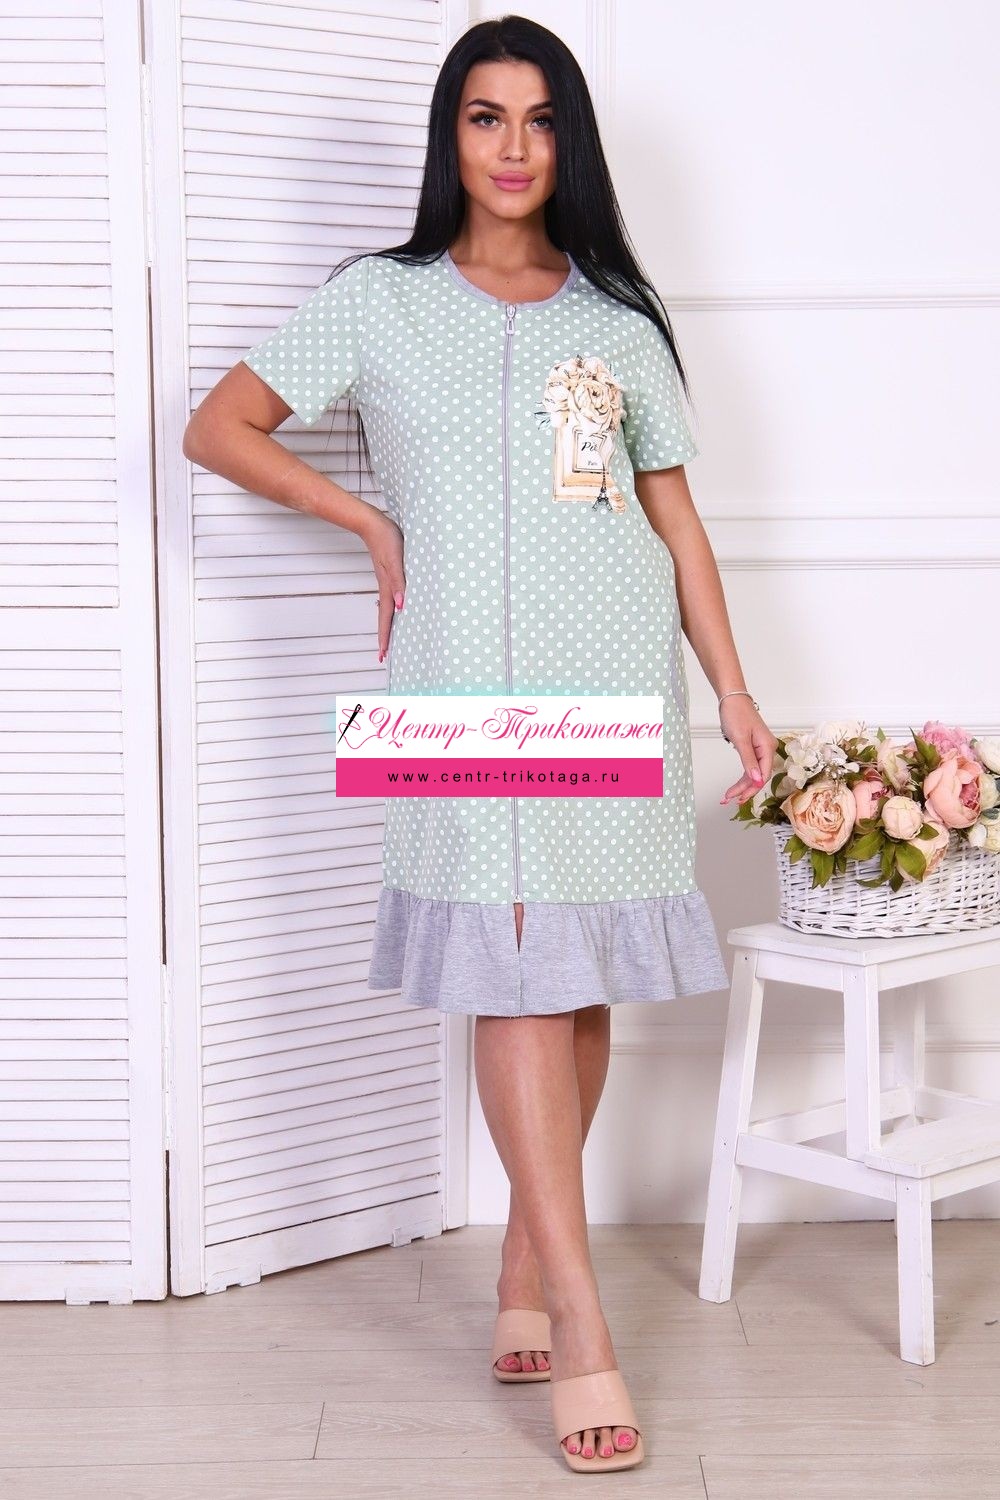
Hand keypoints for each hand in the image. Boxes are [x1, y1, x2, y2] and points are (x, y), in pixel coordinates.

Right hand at [364, 511, 405, 661]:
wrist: (373, 524)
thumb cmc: (386, 539)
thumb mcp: (395, 560)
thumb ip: (398, 581)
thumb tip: (401, 605)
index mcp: (388, 588)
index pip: (387, 618)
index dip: (386, 637)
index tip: (383, 656)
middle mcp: (387, 588)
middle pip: (386, 618)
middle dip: (385, 637)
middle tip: (384, 656)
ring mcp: (387, 581)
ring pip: (388, 609)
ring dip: (389, 625)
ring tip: (390, 638)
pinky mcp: (389, 574)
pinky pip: (392, 597)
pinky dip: (394, 609)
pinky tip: (399, 609)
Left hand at [719, 697, 778, 805]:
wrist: (732, 699)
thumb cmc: (737, 714)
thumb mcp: (741, 739)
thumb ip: (748, 760)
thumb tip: (756, 780)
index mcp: (768, 747)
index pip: (763, 774)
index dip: (752, 788)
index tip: (740, 798)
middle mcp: (767, 749)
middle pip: (758, 776)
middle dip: (745, 789)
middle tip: (731, 800)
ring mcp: (761, 749)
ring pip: (753, 773)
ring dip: (742, 785)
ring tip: (729, 797)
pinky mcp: (753, 748)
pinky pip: (750, 766)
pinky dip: (742, 776)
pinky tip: (736, 786)